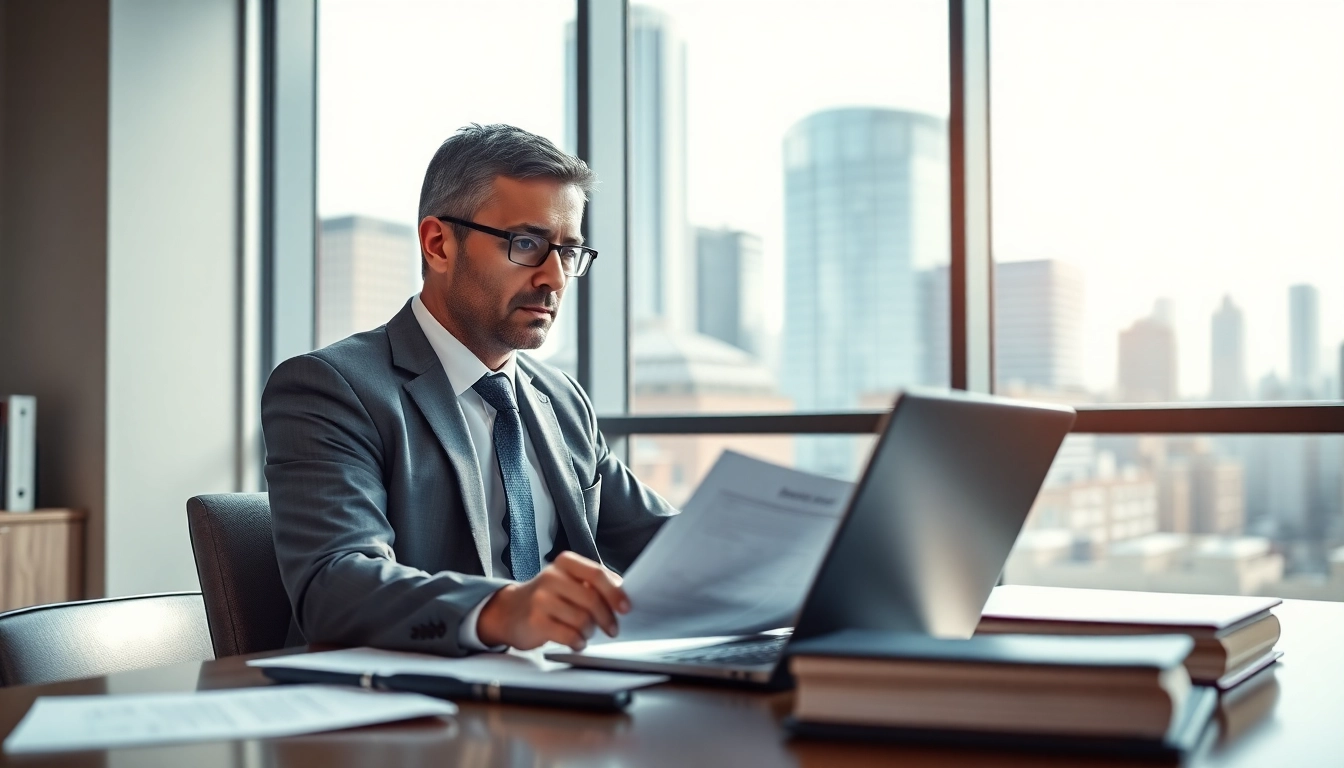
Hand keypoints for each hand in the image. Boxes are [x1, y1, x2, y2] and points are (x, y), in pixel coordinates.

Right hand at [477, 551, 630, 650]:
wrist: (509, 611)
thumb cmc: (547, 597)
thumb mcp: (568, 581)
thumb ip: (593, 583)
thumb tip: (622, 594)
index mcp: (565, 563)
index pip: (597, 574)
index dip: (615, 592)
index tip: (626, 608)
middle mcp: (552, 577)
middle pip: (592, 599)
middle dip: (607, 618)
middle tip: (612, 629)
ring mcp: (541, 599)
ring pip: (582, 619)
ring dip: (590, 631)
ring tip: (587, 632)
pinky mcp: (535, 621)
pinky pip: (568, 635)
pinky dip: (578, 641)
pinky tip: (577, 641)